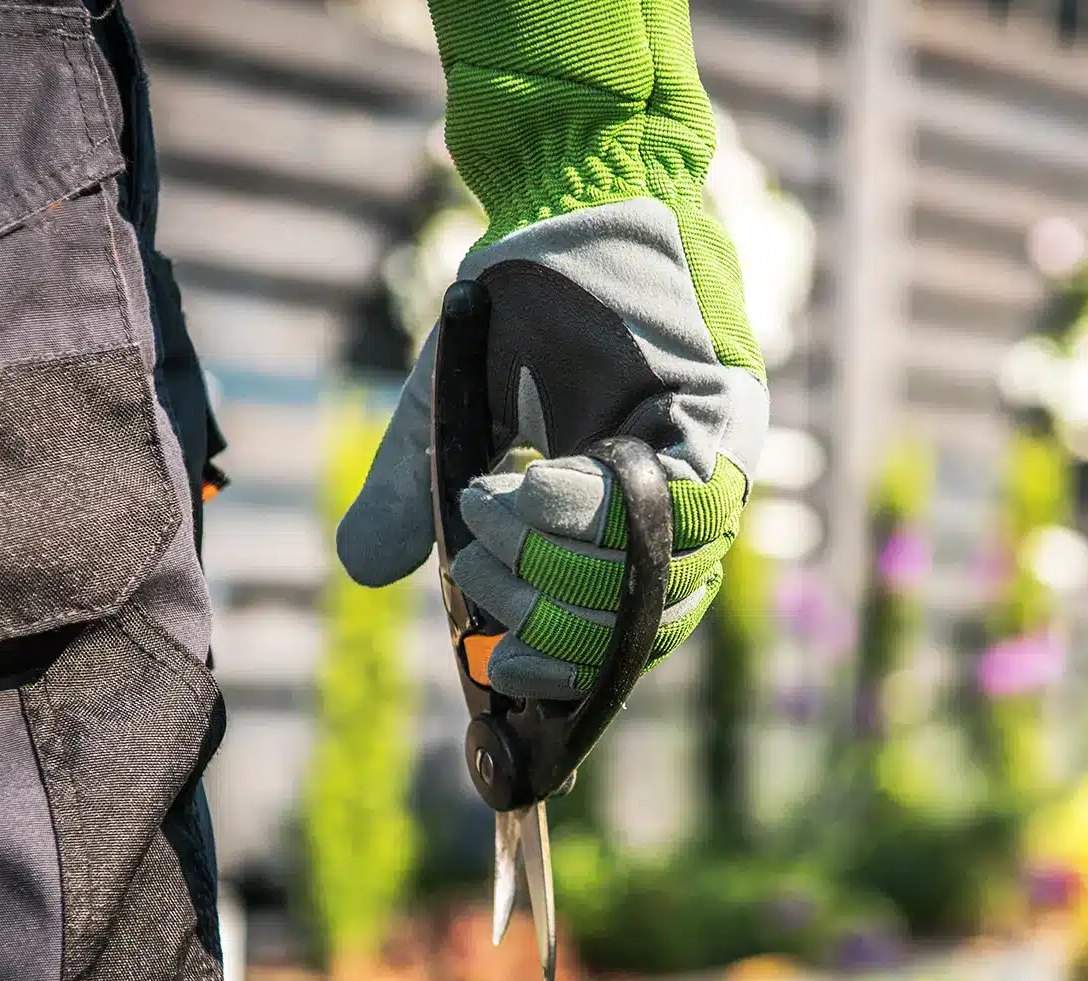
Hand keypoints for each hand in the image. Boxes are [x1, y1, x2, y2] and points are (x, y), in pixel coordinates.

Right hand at [336, 201, 766, 699]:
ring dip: (551, 564)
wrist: (561, 198)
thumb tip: (361, 570)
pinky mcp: (726, 420)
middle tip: (474, 567)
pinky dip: (584, 512)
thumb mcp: (444, 422)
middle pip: (631, 630)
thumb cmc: (512, 314)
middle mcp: (679, 514)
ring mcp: (711, 470)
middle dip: (539, 617)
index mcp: (621, 532)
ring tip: (485, 512)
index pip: (611, 645)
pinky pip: (672, 508)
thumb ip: (411, 501)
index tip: (495, 669)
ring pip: (649, 579)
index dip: (558, 674)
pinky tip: (525, 486)